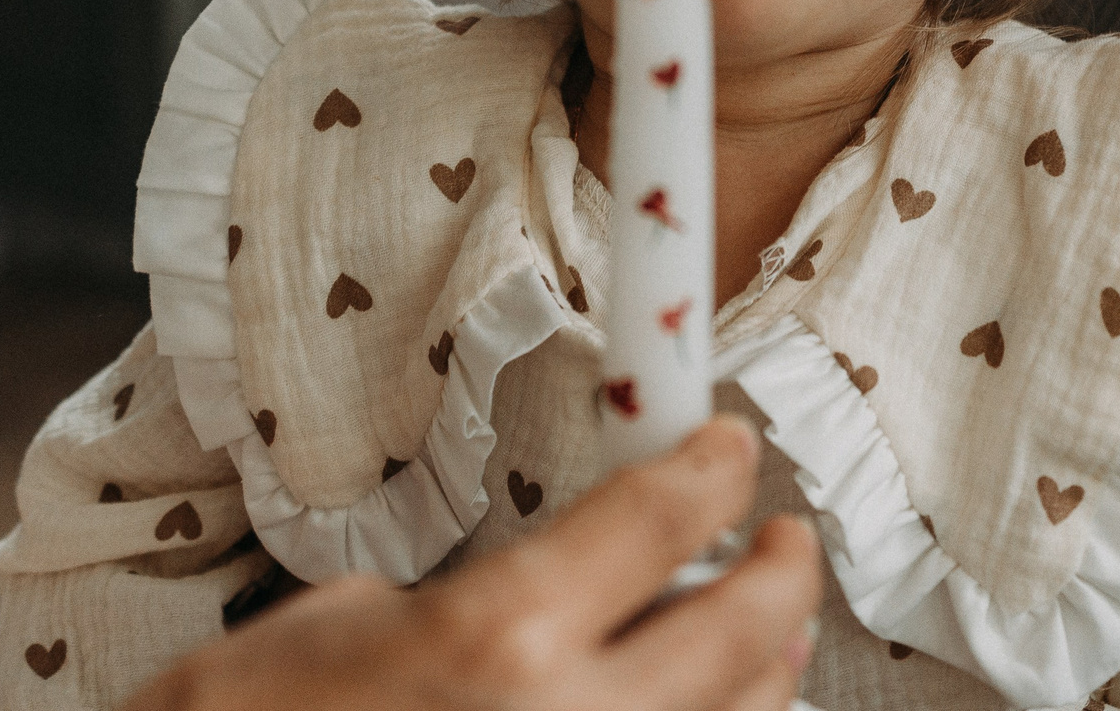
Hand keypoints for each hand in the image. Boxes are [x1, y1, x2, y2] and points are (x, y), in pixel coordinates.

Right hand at [122, 415, 820, 710]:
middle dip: (781, 569)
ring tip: (769, 633)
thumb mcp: (334, 624)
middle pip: (739, 628)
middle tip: (786, 539)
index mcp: (498, 637)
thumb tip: (541, 596)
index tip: (730, 448)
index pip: (658, 519)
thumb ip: (466, 603)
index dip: (710, 468)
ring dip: (768, 671)